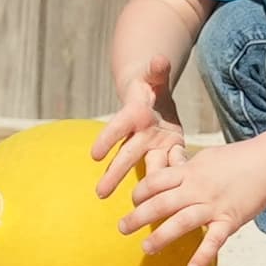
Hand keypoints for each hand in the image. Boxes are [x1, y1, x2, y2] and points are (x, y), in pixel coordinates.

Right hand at [90, 63, 183, 201]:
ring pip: (143, 167)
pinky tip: (170, 198)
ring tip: (129, 207)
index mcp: (134, 114)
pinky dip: (169, 178)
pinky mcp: (167, 151)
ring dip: (138, 186)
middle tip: (100, 193)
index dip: (107, 139)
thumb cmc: (151, 82)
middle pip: (126, 155)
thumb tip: (159, 58)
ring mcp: (152, 145)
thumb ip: (158, 69)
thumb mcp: (155, 74)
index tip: (95, 155)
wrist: (154, 96)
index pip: (118, 127)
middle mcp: (140, 134)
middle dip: (114, 174)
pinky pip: (168, 166)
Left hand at [117, 137, 265, 265]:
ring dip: (161, 237)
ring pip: (181, 222)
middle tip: (122, 228)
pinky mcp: (230, 220)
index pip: (155, 182)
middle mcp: (197, 189)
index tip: (133, 202)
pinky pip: (214, 240)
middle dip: (138, 217)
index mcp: (189, 171)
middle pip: (160, 203)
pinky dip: (203, 256)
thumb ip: (185, 164)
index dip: (140, 192)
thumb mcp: (205, 157)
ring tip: (146, 249)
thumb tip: (169, 161)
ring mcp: (213, 206)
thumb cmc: (238, 158)